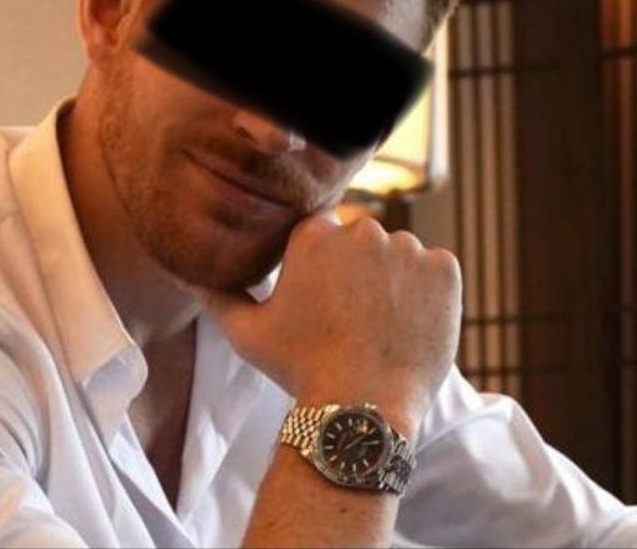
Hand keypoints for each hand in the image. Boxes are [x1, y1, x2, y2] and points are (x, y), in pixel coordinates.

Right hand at [192, 211, 461, 437]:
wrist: (362, 407)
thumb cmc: (300, 368)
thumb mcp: (246, 333)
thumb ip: (219, 296)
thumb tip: (191, 275)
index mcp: (314, 233)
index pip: (324, 234)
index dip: (325, 270)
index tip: (325, 303)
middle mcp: (362, 229)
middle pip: (363, 241)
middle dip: (360, 271)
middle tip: (353, 319)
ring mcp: (407, 247)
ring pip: (401, 255)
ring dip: (396, 281)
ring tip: (382, 327)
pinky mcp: (445, 269)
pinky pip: (438, 270)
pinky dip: (430, 293)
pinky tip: (410, 325)